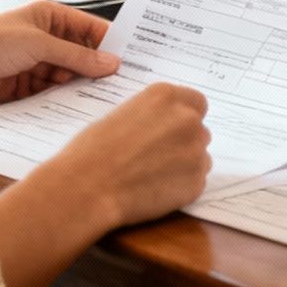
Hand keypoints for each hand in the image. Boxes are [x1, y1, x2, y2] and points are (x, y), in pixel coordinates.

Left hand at [0, 1, 120, 108]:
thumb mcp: (39, 44)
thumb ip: (76, 56)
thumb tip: (111, 63)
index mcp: (49, 18)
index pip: (90, 29)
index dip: (111, 43)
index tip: (133, 60)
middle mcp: (44, 40)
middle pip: (81, 56)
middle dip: (97, 70)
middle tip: (124, 86)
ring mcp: (34, 64)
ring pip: (68, 77)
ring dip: (80, 88)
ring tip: (104, 101)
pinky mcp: (25, 88)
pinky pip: (51, 95)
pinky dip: (62, 101)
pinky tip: (77, 109)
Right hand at [51, 82, 211, 227]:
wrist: (87, 188)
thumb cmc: (92, 151)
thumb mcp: (121, 115)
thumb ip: (152, 116)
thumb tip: (163, 125)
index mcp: (166, 97)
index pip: (196, 102)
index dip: (184, 117)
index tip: (173, 129)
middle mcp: (187, 119)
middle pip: (198, 130)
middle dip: (183, 142)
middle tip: (157, 156)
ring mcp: (196, 151)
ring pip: (200, 157)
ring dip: (184, 164)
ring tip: (151, 175)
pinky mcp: (196, 181)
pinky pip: (196, 181)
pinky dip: (181, 187)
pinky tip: (154, 190)